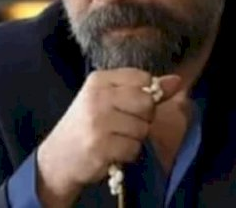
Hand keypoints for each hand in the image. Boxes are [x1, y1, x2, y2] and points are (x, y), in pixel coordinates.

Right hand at [36, 68, 181, 206]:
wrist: (58, 158)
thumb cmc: (88, 125)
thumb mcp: (110, 100)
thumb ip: (144, 90)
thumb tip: (177, 81)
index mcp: (99, 80)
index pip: (143, 78)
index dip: (145, 95)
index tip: (129, 106)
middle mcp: (97, 97)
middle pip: (147, 103)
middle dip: (142, 118)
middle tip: (122, 125)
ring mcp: (98, 122)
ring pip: (143, 128)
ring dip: (134, 139)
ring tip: (114, 139)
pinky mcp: (100, 146)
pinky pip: (134, 148)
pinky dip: (127, 154)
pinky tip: (111, 151)